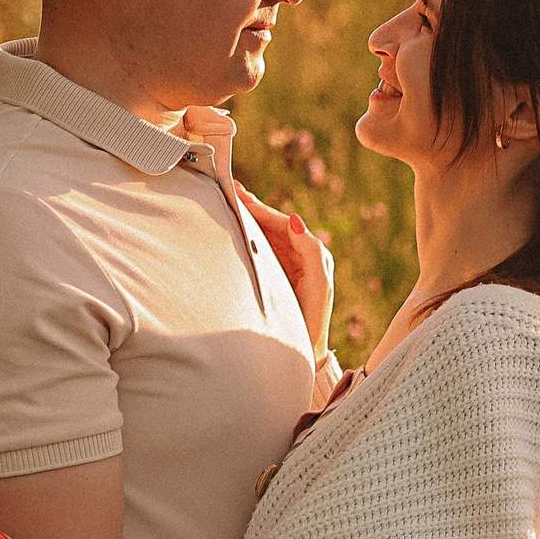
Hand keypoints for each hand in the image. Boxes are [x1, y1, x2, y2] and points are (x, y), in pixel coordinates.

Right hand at [181, 105, 334, 358]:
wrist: (302, 350)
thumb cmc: (312, 321)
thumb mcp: (318, 287)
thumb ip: (313, 254)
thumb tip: (296, 220)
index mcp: (308, 254)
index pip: (280, 223)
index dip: (259, 208)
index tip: (238, 193)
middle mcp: (295, 255)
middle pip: (268, 225)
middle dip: (248, 207)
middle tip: (224, 188)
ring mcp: (281, 265)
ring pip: (259, 234)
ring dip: (242, 218)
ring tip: (222, 199)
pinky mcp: (269, 276)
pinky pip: (254, 250)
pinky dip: (240, 236)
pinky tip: (225, 227)